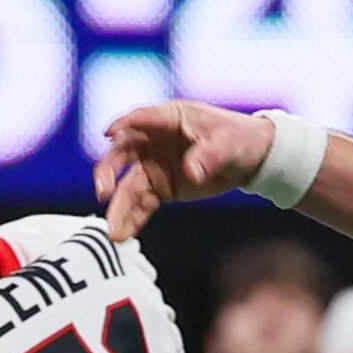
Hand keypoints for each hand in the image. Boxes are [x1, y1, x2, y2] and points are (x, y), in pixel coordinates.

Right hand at [98, 100, 272, 237]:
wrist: (249, 159)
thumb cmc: (238, 138)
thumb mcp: (228, 144)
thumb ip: (208, 156)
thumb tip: (190, 172)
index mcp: (169, 119)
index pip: (141, 118)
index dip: (124, 124)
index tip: (109, 134)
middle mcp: (153, 141)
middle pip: (122, 154)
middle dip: (109, 171)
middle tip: (103, 191)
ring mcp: (154, 165)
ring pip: (129, 185)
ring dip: (119, 206)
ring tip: (113, 230)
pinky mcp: (161, 187)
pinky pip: (142, 203)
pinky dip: (133, 218)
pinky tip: (123, 234)